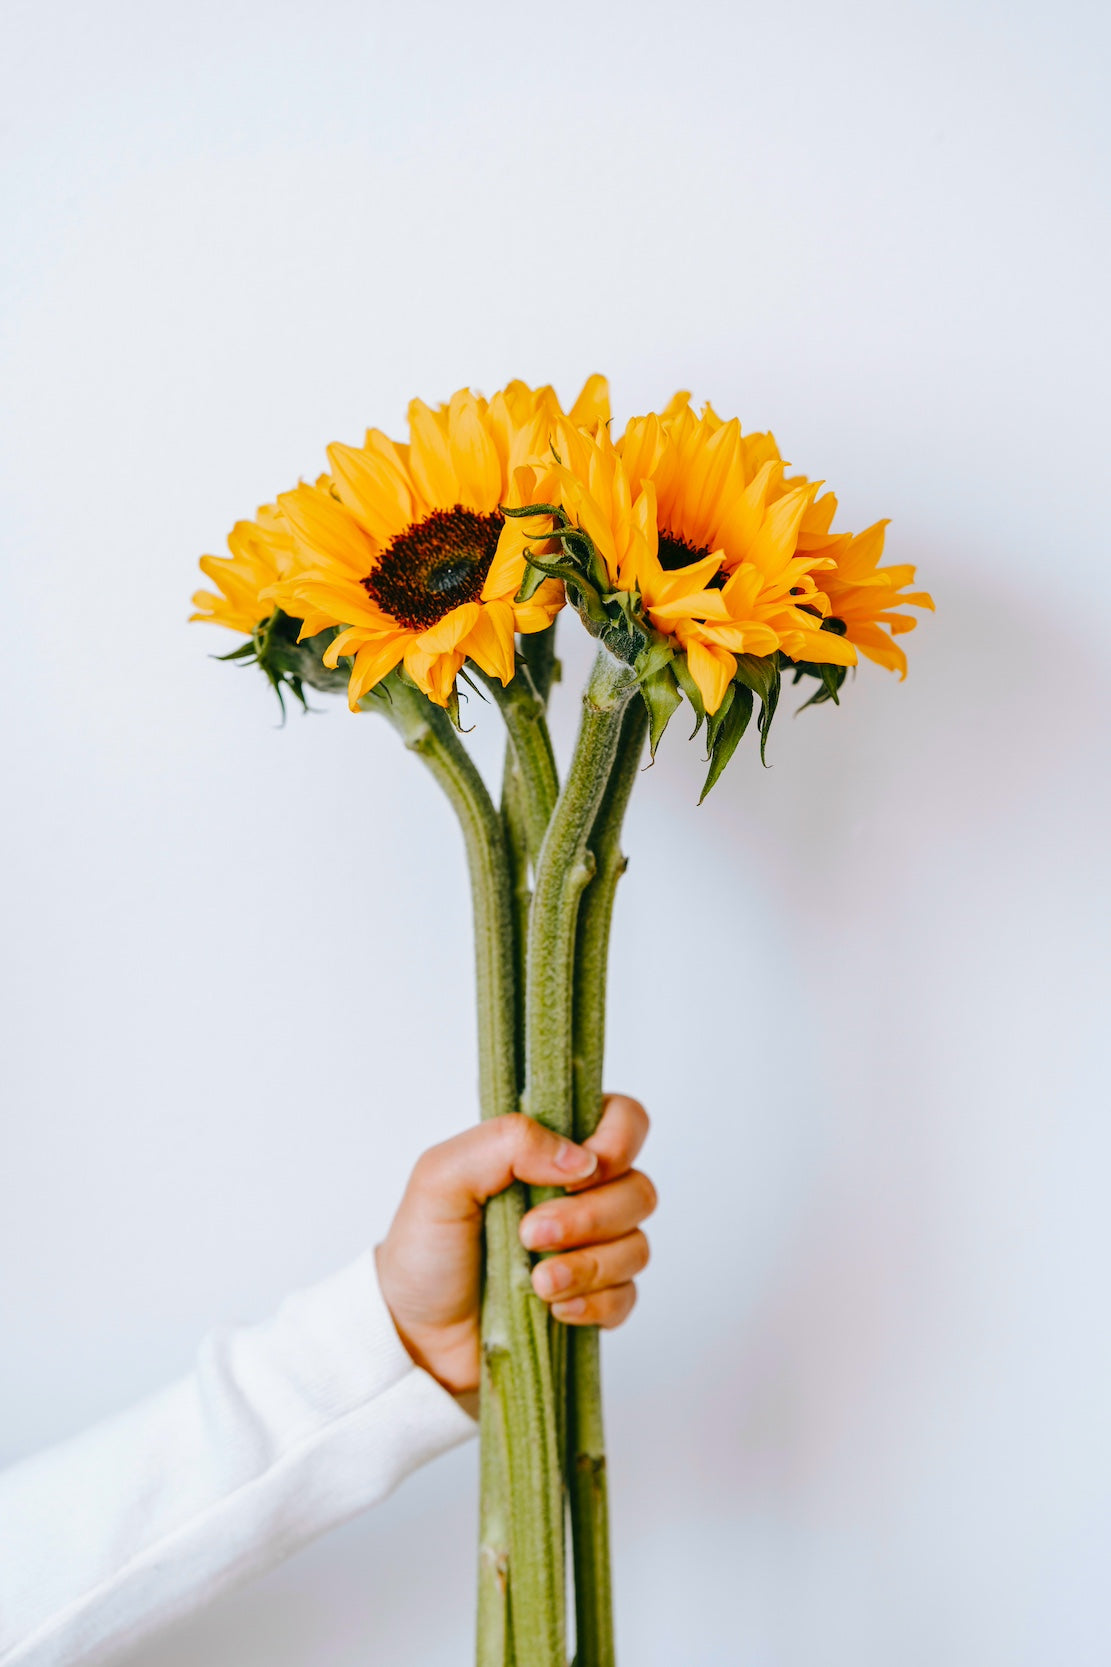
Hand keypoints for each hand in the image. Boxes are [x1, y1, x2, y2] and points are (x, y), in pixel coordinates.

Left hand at [375, 1095, 654, 1394]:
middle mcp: (578, 1194)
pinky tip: (554, 1308)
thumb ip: (506, 1142)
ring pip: (636, 1245)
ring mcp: (590, 1248)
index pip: (623, 1119)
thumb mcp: (442, 1177)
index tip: (577, 1174)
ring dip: (589, 1265)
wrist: (415, 1336)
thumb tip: (579, 1159)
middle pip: (638, 1189)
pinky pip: (627, 1296)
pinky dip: (594, 1303)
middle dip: (590, 1216)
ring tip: (536, 1282)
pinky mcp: (593, 1299)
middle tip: (531, 1235)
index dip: (618, 1143)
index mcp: (547, 1150)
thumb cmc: (424, 1249)